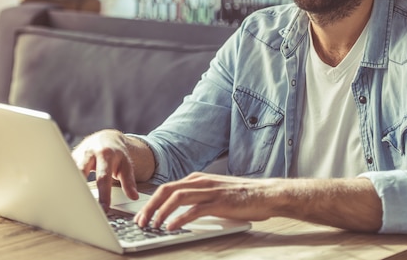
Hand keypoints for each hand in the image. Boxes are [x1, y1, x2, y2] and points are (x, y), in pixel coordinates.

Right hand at [71, 130, 138, 209]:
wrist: (106, 138)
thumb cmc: (116, 154)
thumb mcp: (126, 165)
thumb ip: (129, 181)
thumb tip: (134, 196)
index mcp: (105, 154)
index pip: (103, 177)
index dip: (103, 194)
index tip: (103, 208)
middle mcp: (90, 153)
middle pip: (81, 172)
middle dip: (79, 189)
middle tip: (81, 208)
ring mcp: (78, 155)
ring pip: (69, 171)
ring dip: (68, 186)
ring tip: (68, 203)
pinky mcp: (70, 158)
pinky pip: (65, 171)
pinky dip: (64, 182)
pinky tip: (63, 194)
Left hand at [134, 172, 275, 230]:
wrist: (265, 194)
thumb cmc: (241, 196)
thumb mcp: (214, 192)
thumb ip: (198, 197)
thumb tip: (178, 211)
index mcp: (197, 179)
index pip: (167, 188)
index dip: (151, 202)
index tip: (141, 215)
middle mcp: (200, 182)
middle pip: (166, 190)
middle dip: (150, 207)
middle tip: (140, 222)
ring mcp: (210, 191)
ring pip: (177, 198)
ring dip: (161, 212)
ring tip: (153, 226)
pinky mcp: (219, 202)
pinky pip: (194, 209)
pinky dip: (180, 218)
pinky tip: (172, 227)